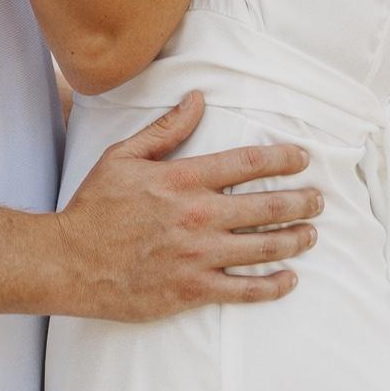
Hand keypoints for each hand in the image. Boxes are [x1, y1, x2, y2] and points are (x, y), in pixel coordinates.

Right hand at [55, 92, 321, 321]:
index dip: (282, 159)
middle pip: (266, 206)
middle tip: (318, 200)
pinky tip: (289, 279)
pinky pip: (245, 290)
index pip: (247, 163)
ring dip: (294, 239)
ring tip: (311, 234)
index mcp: (183, 180)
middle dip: (300, 201)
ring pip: (263, 248)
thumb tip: (197, 99)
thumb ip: (165, 130)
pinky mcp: (193, 290)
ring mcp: (198, 256)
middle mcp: (198, 216)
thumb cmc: (95, 206)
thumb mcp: (123, 156)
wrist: (70, 261)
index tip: (302, 159)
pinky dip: (273, 286)